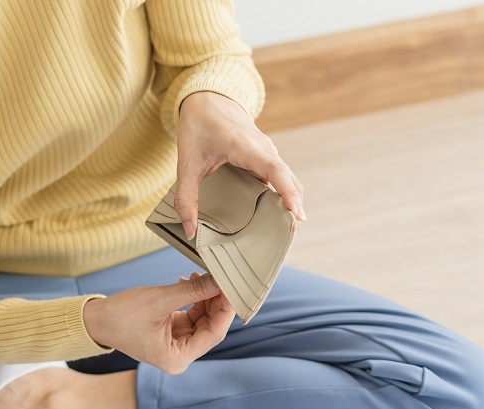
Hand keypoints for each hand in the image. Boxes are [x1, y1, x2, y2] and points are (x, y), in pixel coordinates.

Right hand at [82, 272, 234, 374]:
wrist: (97, 321)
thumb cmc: (121, 315)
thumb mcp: (161, 300)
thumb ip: (193, 291)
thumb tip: (220, 280)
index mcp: (177, 358)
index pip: (214, 333)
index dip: (225, 309)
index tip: (233, 286)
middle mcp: (180, 357)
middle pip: (211, 327)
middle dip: (215, 301)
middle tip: (219, 276)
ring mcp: (176, 346)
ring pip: (203, 320)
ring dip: (204, 298)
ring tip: (198, 276)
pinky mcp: (172, 335)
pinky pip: (191, 317)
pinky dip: (193, 301)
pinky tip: (189, 283)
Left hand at [174, 91, 305, 238]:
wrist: (207, 98)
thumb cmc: (198, 126)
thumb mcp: (186, 163)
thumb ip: (186, 197)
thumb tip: (191, 231)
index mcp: (246, 147)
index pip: (275, 170)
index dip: (288, 193)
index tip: (297, 214)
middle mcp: (264, 149)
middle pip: (289, 179)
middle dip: (294, 207)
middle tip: (291, 235)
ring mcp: (267, 152)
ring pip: (288, 179)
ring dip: (291, 202)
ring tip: (287, 231)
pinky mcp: (265, 157)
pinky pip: (281, 177)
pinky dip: (284, 195)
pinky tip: (276, 215)